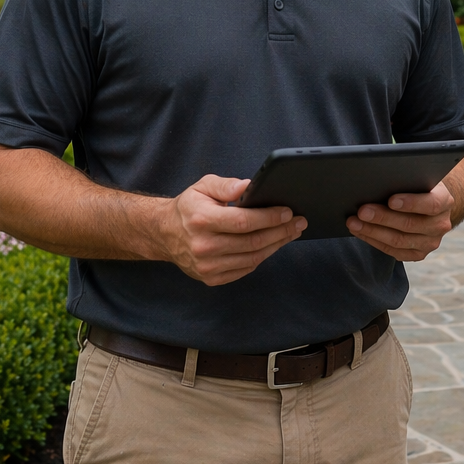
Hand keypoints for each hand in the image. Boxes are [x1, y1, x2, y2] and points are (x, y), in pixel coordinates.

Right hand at [162, 174, 306, 285]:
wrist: (165, 234)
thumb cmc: (189, 208)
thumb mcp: (202, 186)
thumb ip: (225, 184)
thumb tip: (248, 186)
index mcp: (201, 220)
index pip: (243, 221)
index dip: (269, 218)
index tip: (287, 212)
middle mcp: (203, 246)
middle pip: (252, 242)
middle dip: (281, 232)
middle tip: (299, 222)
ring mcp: (207, 266)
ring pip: (252, 258)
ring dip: (276, 245)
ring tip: (291, 233)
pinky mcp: (211, 278)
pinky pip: (245, 269)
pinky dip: (262, 257)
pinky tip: (273, 245)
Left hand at [347, 182, 453, 260]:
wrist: (430, 206)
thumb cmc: (418, 187)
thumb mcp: (419, 178)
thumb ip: (407, 180)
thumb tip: (379, 181)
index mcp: (445, 201)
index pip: (431, 204)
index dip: (411, 203)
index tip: (391, 200)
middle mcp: (440, 224)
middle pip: (410, 224)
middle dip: (383, 218)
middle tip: (362, 211)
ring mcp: (430, 242)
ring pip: (399, 241)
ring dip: (373, 231)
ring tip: (354, 222)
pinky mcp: (418, 254)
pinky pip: (393, 252)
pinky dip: (374, 241)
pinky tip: (361, 232)